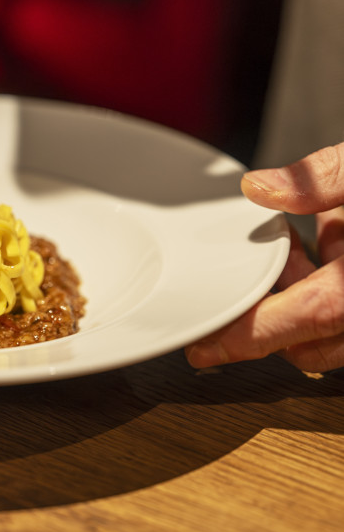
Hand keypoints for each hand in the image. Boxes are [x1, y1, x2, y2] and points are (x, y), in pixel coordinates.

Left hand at [185, 145, 343, 372]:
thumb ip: (322, 181)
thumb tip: (258, 187)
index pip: (303, 320)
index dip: (247, 338)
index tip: (202, 350)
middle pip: (310, 340)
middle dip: (268, 317)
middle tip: (240, 280)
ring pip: (325, 328)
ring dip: (294, 297)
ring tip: (287, 247)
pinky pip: (339, 307)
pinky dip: (318, 283)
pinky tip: (315, 241)